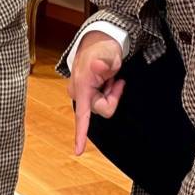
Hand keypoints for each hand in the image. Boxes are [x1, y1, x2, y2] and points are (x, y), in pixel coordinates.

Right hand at [69, 31, 125, 154]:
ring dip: (111, 93)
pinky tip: (107, 81)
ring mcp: (81, 95)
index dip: (80, 134)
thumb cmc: (103, 49)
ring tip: (110, 78)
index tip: (78, 151)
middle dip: (113, 97)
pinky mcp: (86, 95)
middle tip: (117, 80)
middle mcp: (78, 93)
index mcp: (82, 87)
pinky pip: (101, 101)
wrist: (98, 42)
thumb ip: (106, 62)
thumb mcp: (108, 53)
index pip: (82, 115)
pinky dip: (108, 92)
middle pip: (103, 109)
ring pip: (103, 105)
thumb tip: (99, 66)